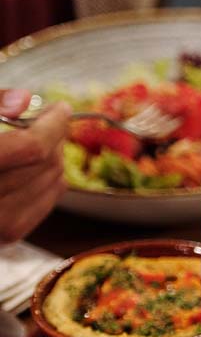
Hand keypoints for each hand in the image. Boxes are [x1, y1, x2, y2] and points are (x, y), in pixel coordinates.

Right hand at [0, 89, 67, 242]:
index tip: (60, 107)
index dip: (52, 124)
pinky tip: (38, 166)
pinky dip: (48, 182)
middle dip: (54, 138)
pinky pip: (43, 206)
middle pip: (43, 166)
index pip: (30, 148)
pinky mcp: (1, 237)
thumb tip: (23, 99)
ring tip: (42, 140)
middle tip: (50, 121)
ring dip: (54, 158)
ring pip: (51, 185)